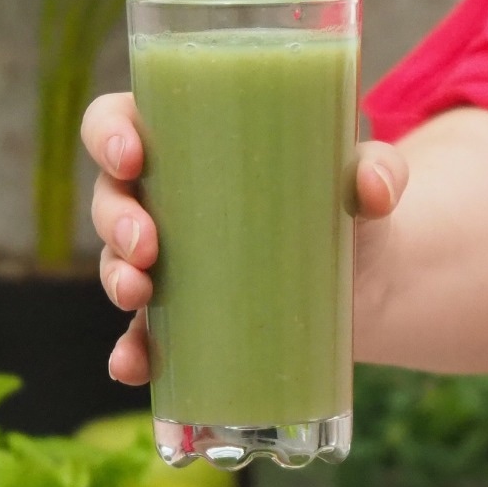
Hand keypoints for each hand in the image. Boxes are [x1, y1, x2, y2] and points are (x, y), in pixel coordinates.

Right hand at [80, 91, 409, 383]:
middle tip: (148, 243)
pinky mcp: (182, 317)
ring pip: (115, 262)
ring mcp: (167, 260)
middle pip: (110, 196)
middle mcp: (164, 197)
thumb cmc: (347, 202)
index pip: (119, 120)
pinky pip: (140, 334)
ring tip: (140, 293)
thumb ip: (379, 169)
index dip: (108, 133)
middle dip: (115, 220)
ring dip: (115, 278)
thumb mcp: (365, 176)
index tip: (132, 156)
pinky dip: (130, 352)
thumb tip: (374, 188)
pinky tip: (132, 366)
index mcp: (189, 138)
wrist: (366, 279)